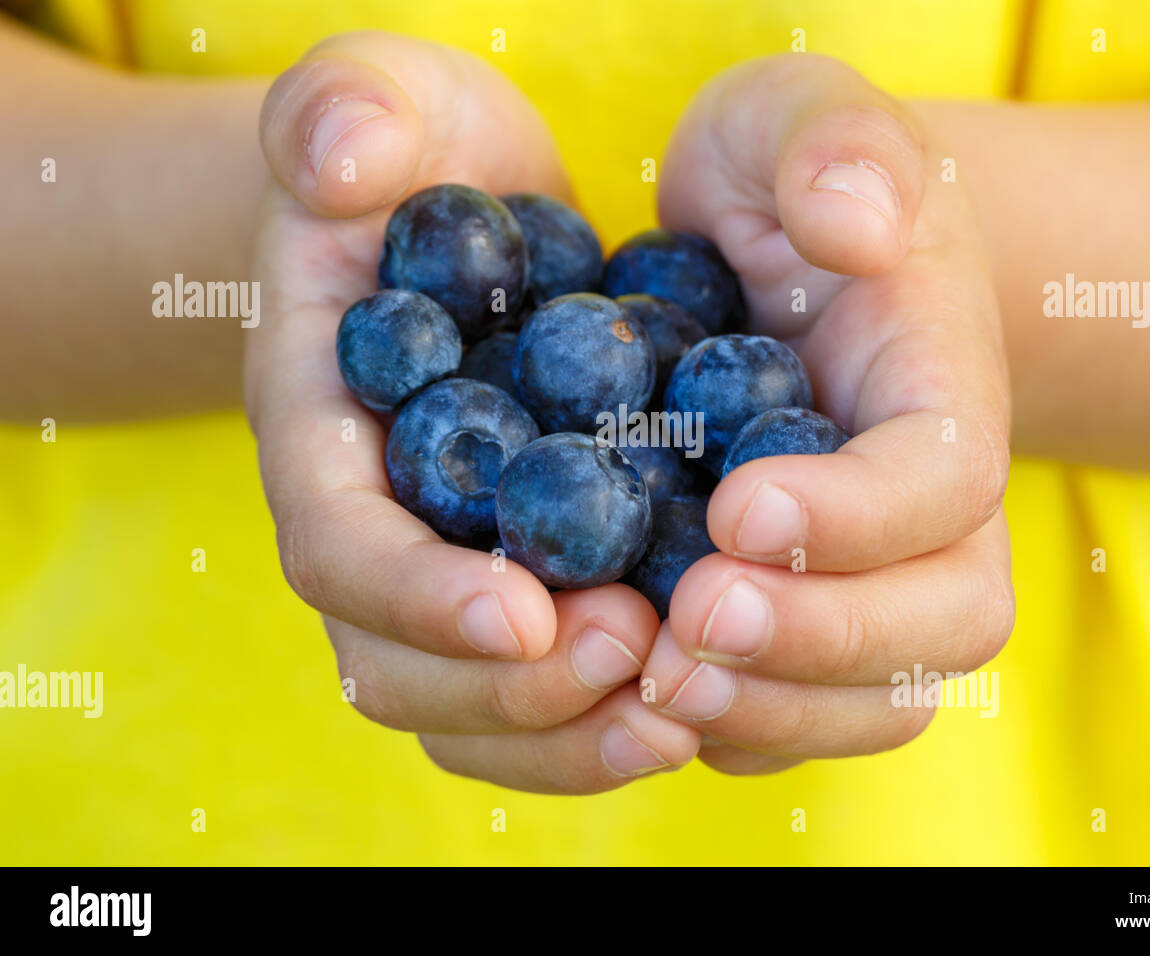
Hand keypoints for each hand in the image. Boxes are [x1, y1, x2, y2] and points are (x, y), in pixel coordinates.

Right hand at [247, 31, 697, 792]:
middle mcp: (366, 526)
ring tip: (680, 705)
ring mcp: (435, 572)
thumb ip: (348, 111)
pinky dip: (604, 720)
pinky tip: (696, 697)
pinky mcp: (514, 589)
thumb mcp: (382, 102)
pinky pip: (536, 701)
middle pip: (397, 666)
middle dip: (513, 689)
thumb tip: (346, 156)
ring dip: (568, 732)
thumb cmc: (421, 152)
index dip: (419, 598)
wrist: (459, 214)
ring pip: (468, 712)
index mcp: (319, 432)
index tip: (529, 616)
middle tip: (640, 654)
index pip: (337, 549)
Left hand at [641, 54, 1013, 774]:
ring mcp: (880, 579)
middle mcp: (934, 509)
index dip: (853, 518)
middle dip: (816, 646)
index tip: (734, 509)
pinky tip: (633, 692)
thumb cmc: (786, 186)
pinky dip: (729, 726)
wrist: (782, 267)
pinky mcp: (810, 624)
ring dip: (770, 711)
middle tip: (684, 630)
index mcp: (943, 388)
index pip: (943, 484)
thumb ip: (836, 148)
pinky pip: (798, 716)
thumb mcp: (798, 121)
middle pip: (941, 626)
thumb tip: (855, 226)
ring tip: (652, 680)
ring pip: (879, 698)